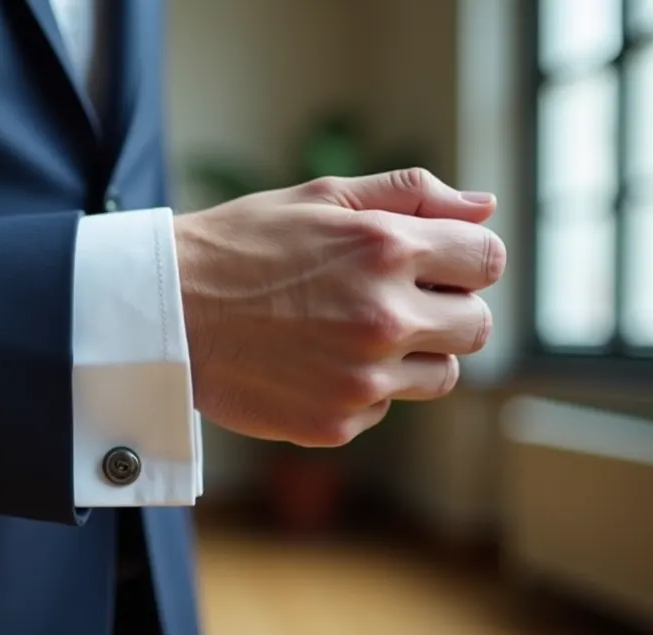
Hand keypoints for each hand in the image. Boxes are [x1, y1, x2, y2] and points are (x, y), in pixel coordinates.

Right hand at [174, 168, 504, 446]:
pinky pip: (385, 408)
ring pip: (441, 375)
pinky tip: (314, 362)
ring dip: (413, 355)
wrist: (164, 313)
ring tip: (350, 334)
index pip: (488, 259)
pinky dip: (362, 389)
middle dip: (447, 310)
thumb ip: (410, 194)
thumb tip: (487, 206)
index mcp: (387, 248)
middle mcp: (385, 317)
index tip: (434, 264)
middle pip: (478, 325)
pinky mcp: (337, 423)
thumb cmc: (240, 245)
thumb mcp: (321, 197)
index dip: (464, 259)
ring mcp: (363, 378)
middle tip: (393, 301)